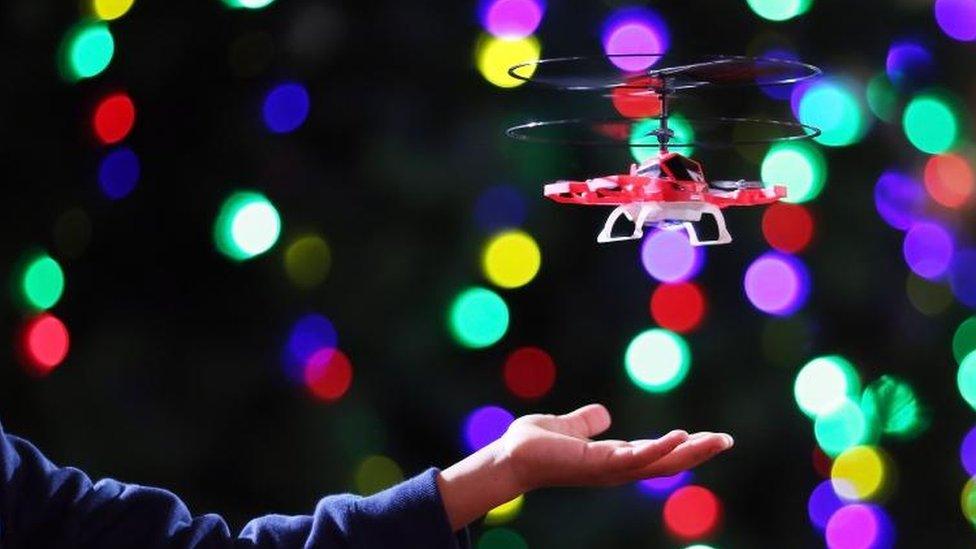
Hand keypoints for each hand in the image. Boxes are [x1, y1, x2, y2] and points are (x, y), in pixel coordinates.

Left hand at [437, 403, 732, 530]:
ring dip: (689, 453)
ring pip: (659, 464)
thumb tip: (603, 415)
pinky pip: (636, 458)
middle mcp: (616, 468)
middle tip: (727, 440)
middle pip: (666, 463)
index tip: (710, 438)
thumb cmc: (534, 445)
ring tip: (717, 440)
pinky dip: (659, 449)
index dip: (683, 447)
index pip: (656, 454)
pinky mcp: (599, 464)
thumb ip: (587, 422)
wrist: (509, 456)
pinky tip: (679, 436)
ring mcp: (610, 469)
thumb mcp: (568, 427)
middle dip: (698, 454)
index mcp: (613, 457)